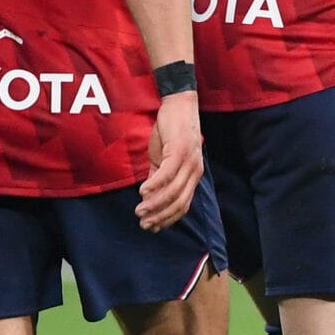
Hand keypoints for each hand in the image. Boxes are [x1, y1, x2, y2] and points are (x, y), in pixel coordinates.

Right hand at [137, 91, 203, 229]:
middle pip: (179, 203)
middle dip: (159, 217)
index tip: (151, 228)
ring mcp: (189, 161)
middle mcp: (195, 171)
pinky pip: (167, 174)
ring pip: (173, 191)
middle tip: (142, 223)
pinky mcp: (180, 151)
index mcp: (192, 175)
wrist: (178, 106)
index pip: (183, 206)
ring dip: (154, 204)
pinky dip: (154, 186)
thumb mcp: (163, 159)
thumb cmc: (170, 133)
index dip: (167, 219)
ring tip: (140, 210)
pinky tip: (142, 192)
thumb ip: (158, 178)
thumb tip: (148, 198)